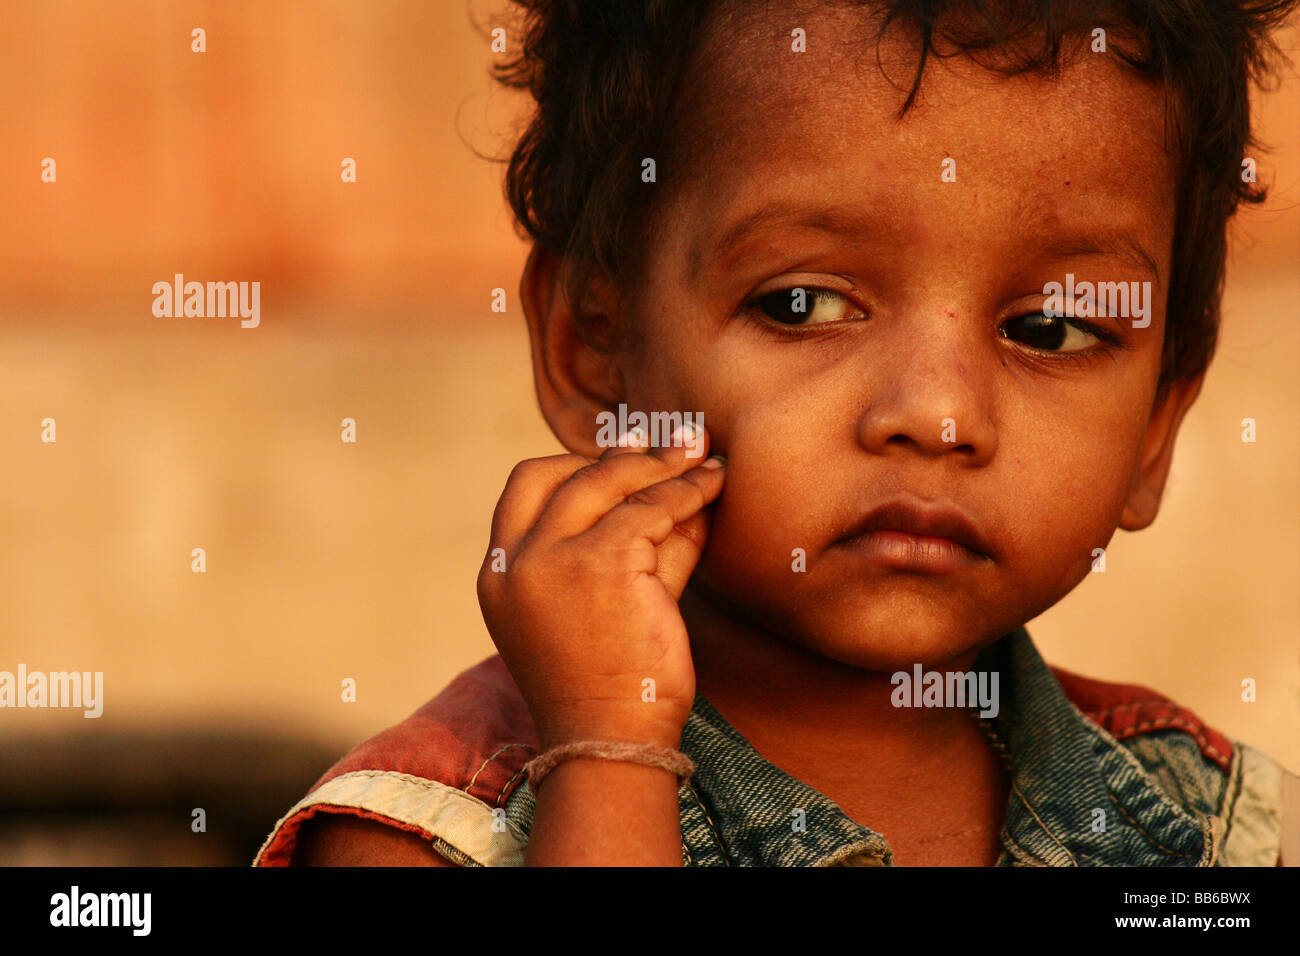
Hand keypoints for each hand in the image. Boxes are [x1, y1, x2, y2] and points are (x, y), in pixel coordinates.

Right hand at [477, 422, 724, 750]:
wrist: (611, 742)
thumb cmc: (608, 684)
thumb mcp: (600, 605)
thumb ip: (624, 547)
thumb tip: (675, 488)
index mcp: (498, 573)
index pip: (526, 486)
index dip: (576, 462)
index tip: (622, 453)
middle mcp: (514, 561)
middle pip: (568, 475)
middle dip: (626, 455)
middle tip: (673, 444)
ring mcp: (551, 559)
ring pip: (612, 485)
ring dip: (664, 467)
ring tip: (703, 459)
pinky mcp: (600, 563)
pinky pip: (651, 509)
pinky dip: (687, 492)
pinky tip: (712, 486)